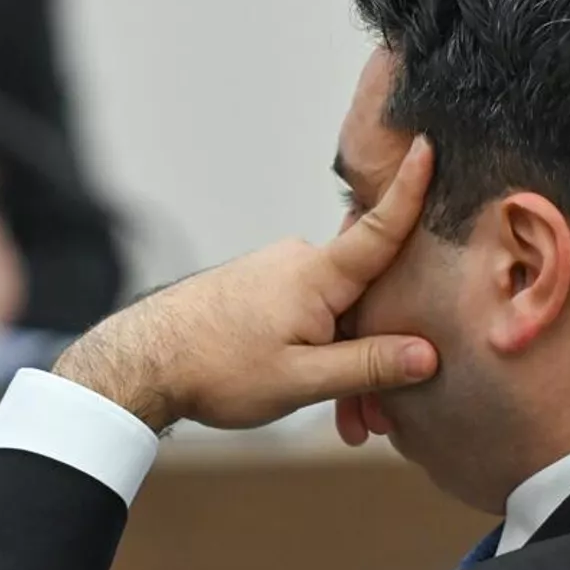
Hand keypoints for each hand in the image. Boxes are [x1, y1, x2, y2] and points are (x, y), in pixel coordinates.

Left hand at [53, 138, 438, 431]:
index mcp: (317, 274)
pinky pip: (311, 318)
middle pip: (367, 300)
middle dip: (382, 356)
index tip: (427, 144)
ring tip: (347, 425)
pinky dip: (321, 356)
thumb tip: (427, 355)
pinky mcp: (261, 290)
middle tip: (378, 419)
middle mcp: (300, 262)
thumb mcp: (301, 379)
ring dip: (348, 368)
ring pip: (339, 317)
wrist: (143, 362)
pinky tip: (321, 400)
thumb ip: (368, 366)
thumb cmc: (217, 368)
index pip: (378, 227)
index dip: (409, 190)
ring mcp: (279, 274)